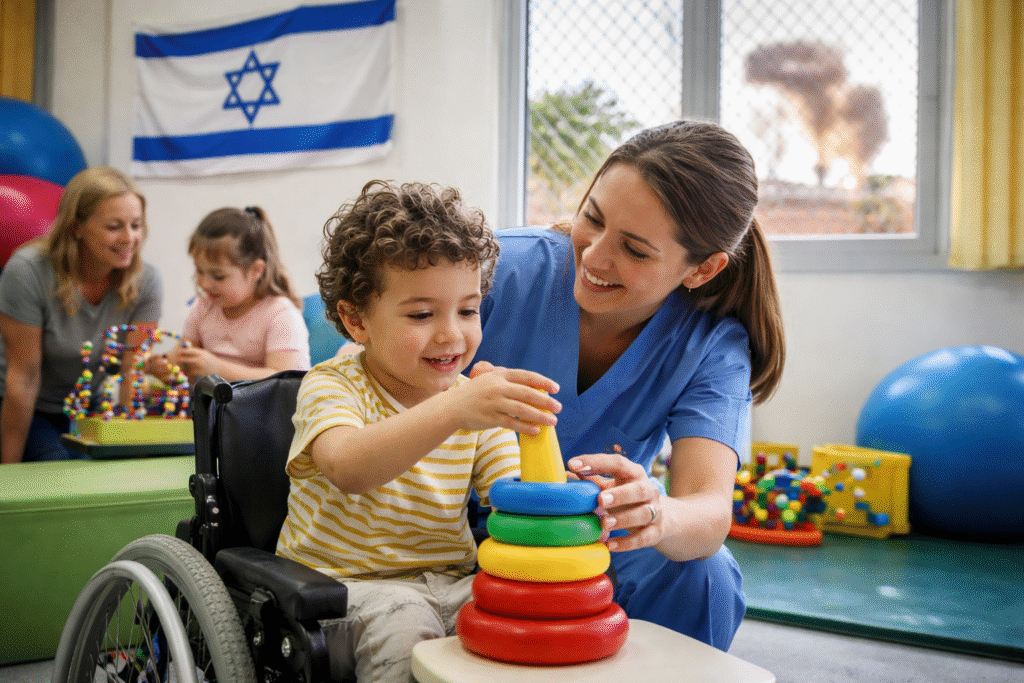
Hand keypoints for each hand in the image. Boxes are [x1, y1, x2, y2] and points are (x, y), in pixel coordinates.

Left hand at [174, 347, 218, 379]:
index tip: (178, 352)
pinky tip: (191, 370)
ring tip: (186, 365)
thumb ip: (195, 351)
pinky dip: (189, 371)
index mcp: (201, 353)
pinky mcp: (200, 373)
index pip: (188, 350)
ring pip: (187, 366)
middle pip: (185, 359)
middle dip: (180, 359)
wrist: (220, 368)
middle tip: (177, 359)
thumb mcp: (204, 353)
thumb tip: (184, 348)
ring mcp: (200, 367)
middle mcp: (200, 359)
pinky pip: (191, 372)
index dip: (181, 351)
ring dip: (185, 366)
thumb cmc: (210, 360)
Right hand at [445, 362, 560, 433]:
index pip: (526, 376)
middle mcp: (497, 387)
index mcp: (499, 375)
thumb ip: (508, 381)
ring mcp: (493, 403)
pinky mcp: (489, 418)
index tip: (556, 389)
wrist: (451, 407)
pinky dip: (525, 427)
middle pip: (527, 393)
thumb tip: (534, 388)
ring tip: (553, 421)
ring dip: (539, 416)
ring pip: (522, 409)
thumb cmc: (475, 394)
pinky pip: (512, 423)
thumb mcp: (489, 380)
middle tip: (558, 407)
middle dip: (545, 401)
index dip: (543, 382)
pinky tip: (536, 431)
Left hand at [567, 449, 662, 551]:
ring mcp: (655, 511)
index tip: (573, 464)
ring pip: (644, 514)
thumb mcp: (611, 486)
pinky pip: (644, 538)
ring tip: (604, 524)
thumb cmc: (627, 498)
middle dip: (620, 495)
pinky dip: (627, 543)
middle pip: (638, 490)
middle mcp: (648, 489)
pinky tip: (609, 544)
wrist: (661, 518)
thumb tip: (563, 474)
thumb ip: (591, 480)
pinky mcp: (656, 531)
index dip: (595, 463)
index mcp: (633, 473)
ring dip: (623, 519)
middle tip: (600, 500)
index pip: (617, 463)